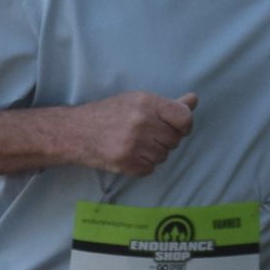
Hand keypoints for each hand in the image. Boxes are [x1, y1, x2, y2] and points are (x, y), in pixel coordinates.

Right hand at [76, 91, 197, 176]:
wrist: (76, 132)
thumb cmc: (108, 114)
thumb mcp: (137, 101)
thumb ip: (168, 104)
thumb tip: (193, 100)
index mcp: (146, 102)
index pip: (184, 118)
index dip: (184, 125)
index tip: (177, 127)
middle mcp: (142, 122)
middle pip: (174, 139)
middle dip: (165, 139)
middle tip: (147, 135)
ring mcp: (134, 144)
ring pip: (163, 156)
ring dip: (153, 153)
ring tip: (135, 144)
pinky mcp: (127, 163)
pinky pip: (150, 168)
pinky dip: (143, 165)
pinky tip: (129, 154)